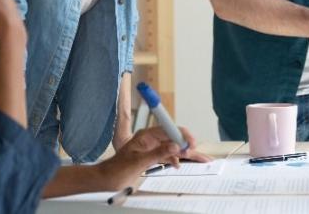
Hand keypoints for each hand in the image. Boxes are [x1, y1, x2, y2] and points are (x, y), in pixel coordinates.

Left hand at [94, 126, 209, 189]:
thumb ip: (157, 153)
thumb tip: (175, 146)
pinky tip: (179, 164)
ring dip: (185, 154)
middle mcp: (150, 139)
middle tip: (201, 156)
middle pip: (174, 139)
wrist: (107, 179)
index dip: (182, 135)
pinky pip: (167, 155)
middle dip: (188, 146)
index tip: (191, 143)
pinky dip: (175, 159)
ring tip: (200, 160)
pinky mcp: (151, 156)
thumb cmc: (117, 169)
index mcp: (146, 136)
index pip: (169, 129)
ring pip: (173, 148)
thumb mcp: (139, 162)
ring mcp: (151, 148)